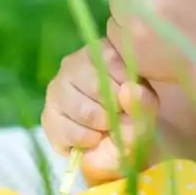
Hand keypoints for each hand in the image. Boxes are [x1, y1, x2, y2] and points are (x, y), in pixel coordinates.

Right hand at [41, 40, 159, 184]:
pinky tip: (94, 138)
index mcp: (99, 52)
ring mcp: (57, 89)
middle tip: (123, 116)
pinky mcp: (48, 116)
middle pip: (96, 85)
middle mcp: (73, 64)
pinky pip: (67, 130)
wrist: (119, 142)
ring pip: (83, 109)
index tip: (138, 97)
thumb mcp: (147, 105)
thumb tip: (128, 92)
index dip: (127, 84)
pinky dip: (86, 139)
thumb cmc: (133, 114)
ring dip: (102, 125)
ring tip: (109, 128)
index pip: (110, 59)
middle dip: (116, 108)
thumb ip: (143, 99)